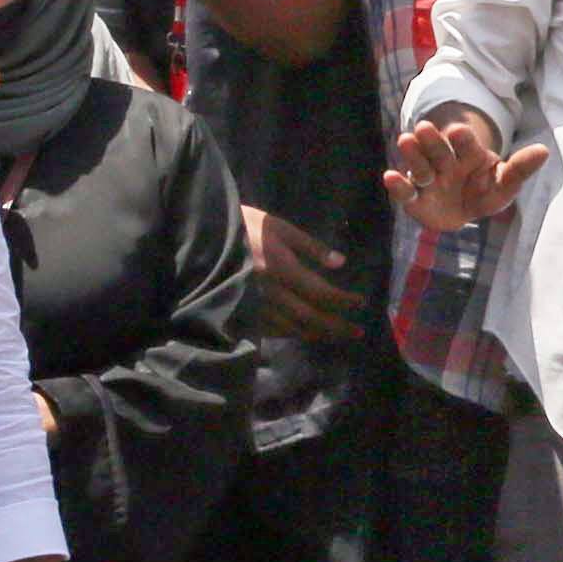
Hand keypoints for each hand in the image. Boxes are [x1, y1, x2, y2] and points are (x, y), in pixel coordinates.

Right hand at [241, 202, 368, 343]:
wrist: (201, 238)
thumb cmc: (243, 226)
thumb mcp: (278, 226)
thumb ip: (310, 246)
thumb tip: (340, 263)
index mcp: (282, 268)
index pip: (321, 293)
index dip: (344, 301)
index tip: (361, 302)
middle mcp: (271, 292)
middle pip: (311, 317)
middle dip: (337, 327)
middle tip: (358, 332)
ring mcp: (255, 306)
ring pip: (293, 328)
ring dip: (318, 334)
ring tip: (336, 335)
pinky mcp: (243, 312)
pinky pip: (273, 329)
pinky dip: (294, 333)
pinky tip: (305, 332)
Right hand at [387, 110, 543, 233]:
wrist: (462, 210)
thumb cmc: (485, 191)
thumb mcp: (505, 184)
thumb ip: (520, 169)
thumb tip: (544, 151)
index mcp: (469, 156)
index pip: (467, 146)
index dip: (464, 140)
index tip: (461, 129)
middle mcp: (446, 164)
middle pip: (439, 151)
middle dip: (433, 141)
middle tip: (425, 127)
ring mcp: (428, 179)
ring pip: (420, 166)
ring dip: (413, 155)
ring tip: (405, 140)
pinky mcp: (415, 199)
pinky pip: (406, 193)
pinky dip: (397, 186)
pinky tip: (389, 176)